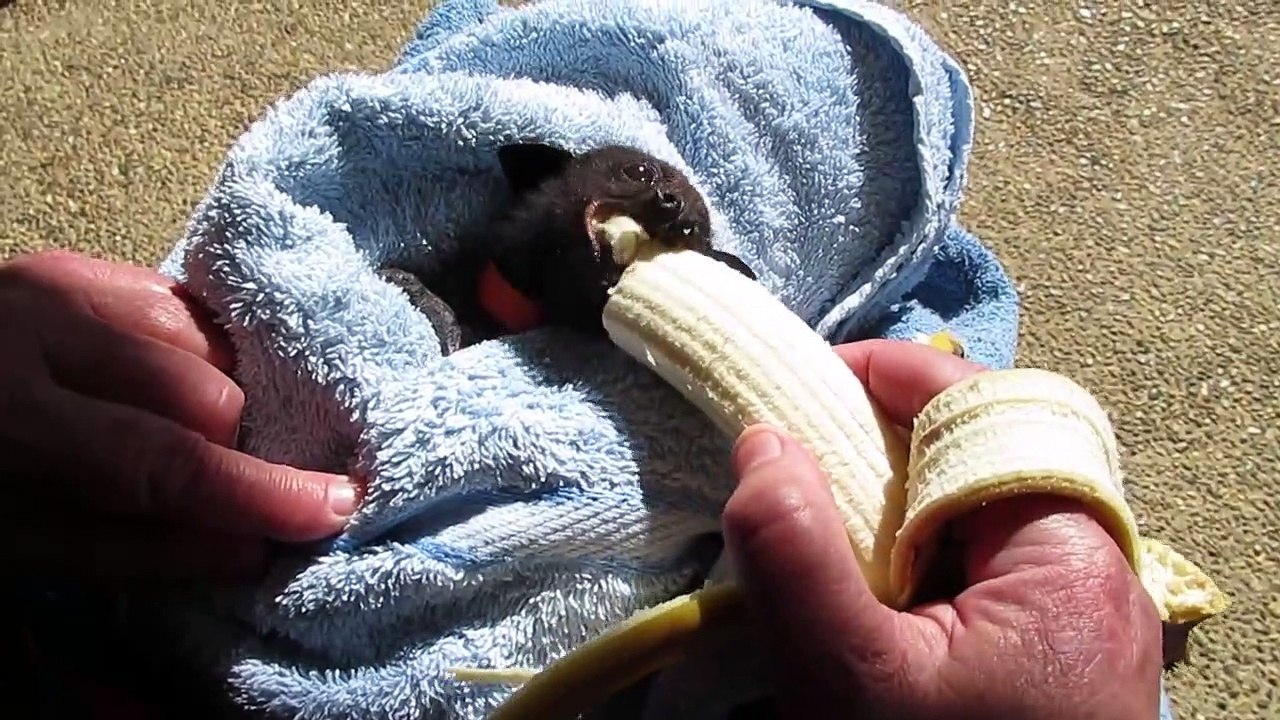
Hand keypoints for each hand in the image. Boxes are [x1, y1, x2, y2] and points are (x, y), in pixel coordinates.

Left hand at [0, 251, 357, 582]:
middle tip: (204, 485)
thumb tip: (250, 549)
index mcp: (9, 418)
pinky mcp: (76, 264)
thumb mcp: (17, 543)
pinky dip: (194, 353)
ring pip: (206, 341)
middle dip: (224, 449)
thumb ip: (134, 550)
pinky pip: (183, 304)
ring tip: (172, 430)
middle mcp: (39, 327)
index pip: (161, 460)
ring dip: (211, 396)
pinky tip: (163, 383)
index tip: (332, 510)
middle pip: (205, 389)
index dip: (255, 491)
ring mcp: (60, 283)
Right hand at [721, 339, 1162, 718]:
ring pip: (973, 511)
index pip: (988, 410)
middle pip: (982, 454)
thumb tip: (762, 440)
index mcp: (1070, 557)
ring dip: (890, 504)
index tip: (808, 379)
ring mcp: (1074, 616)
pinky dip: (910, 557)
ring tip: (821, 528)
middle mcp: (1092, 572)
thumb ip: (797, 559)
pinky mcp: (1047, 654)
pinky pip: (975, 566)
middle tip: (800, 460)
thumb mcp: (852, 684)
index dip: (895, 376)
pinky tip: (862, 592)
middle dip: (883, 442)